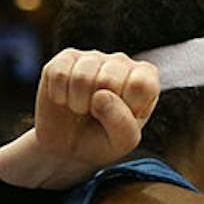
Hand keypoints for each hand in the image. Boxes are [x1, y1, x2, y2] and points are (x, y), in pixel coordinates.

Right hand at [15, 49, 160, 186]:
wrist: (68, 146)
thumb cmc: (102, 140)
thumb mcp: (122, 142)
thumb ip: (122, 124)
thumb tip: (101, 95)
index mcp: (145, 78)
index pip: (141, 84)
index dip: (127, 108)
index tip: (120, 119)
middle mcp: (121, 62)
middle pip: (108, 79)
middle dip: (98, 108)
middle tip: (97, 115)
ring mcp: (92, 57)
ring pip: (81, 76)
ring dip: (77, 103)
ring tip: (81, 109)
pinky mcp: (66, 58)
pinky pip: (59, 74)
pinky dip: (59, 96)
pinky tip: (66, 99)